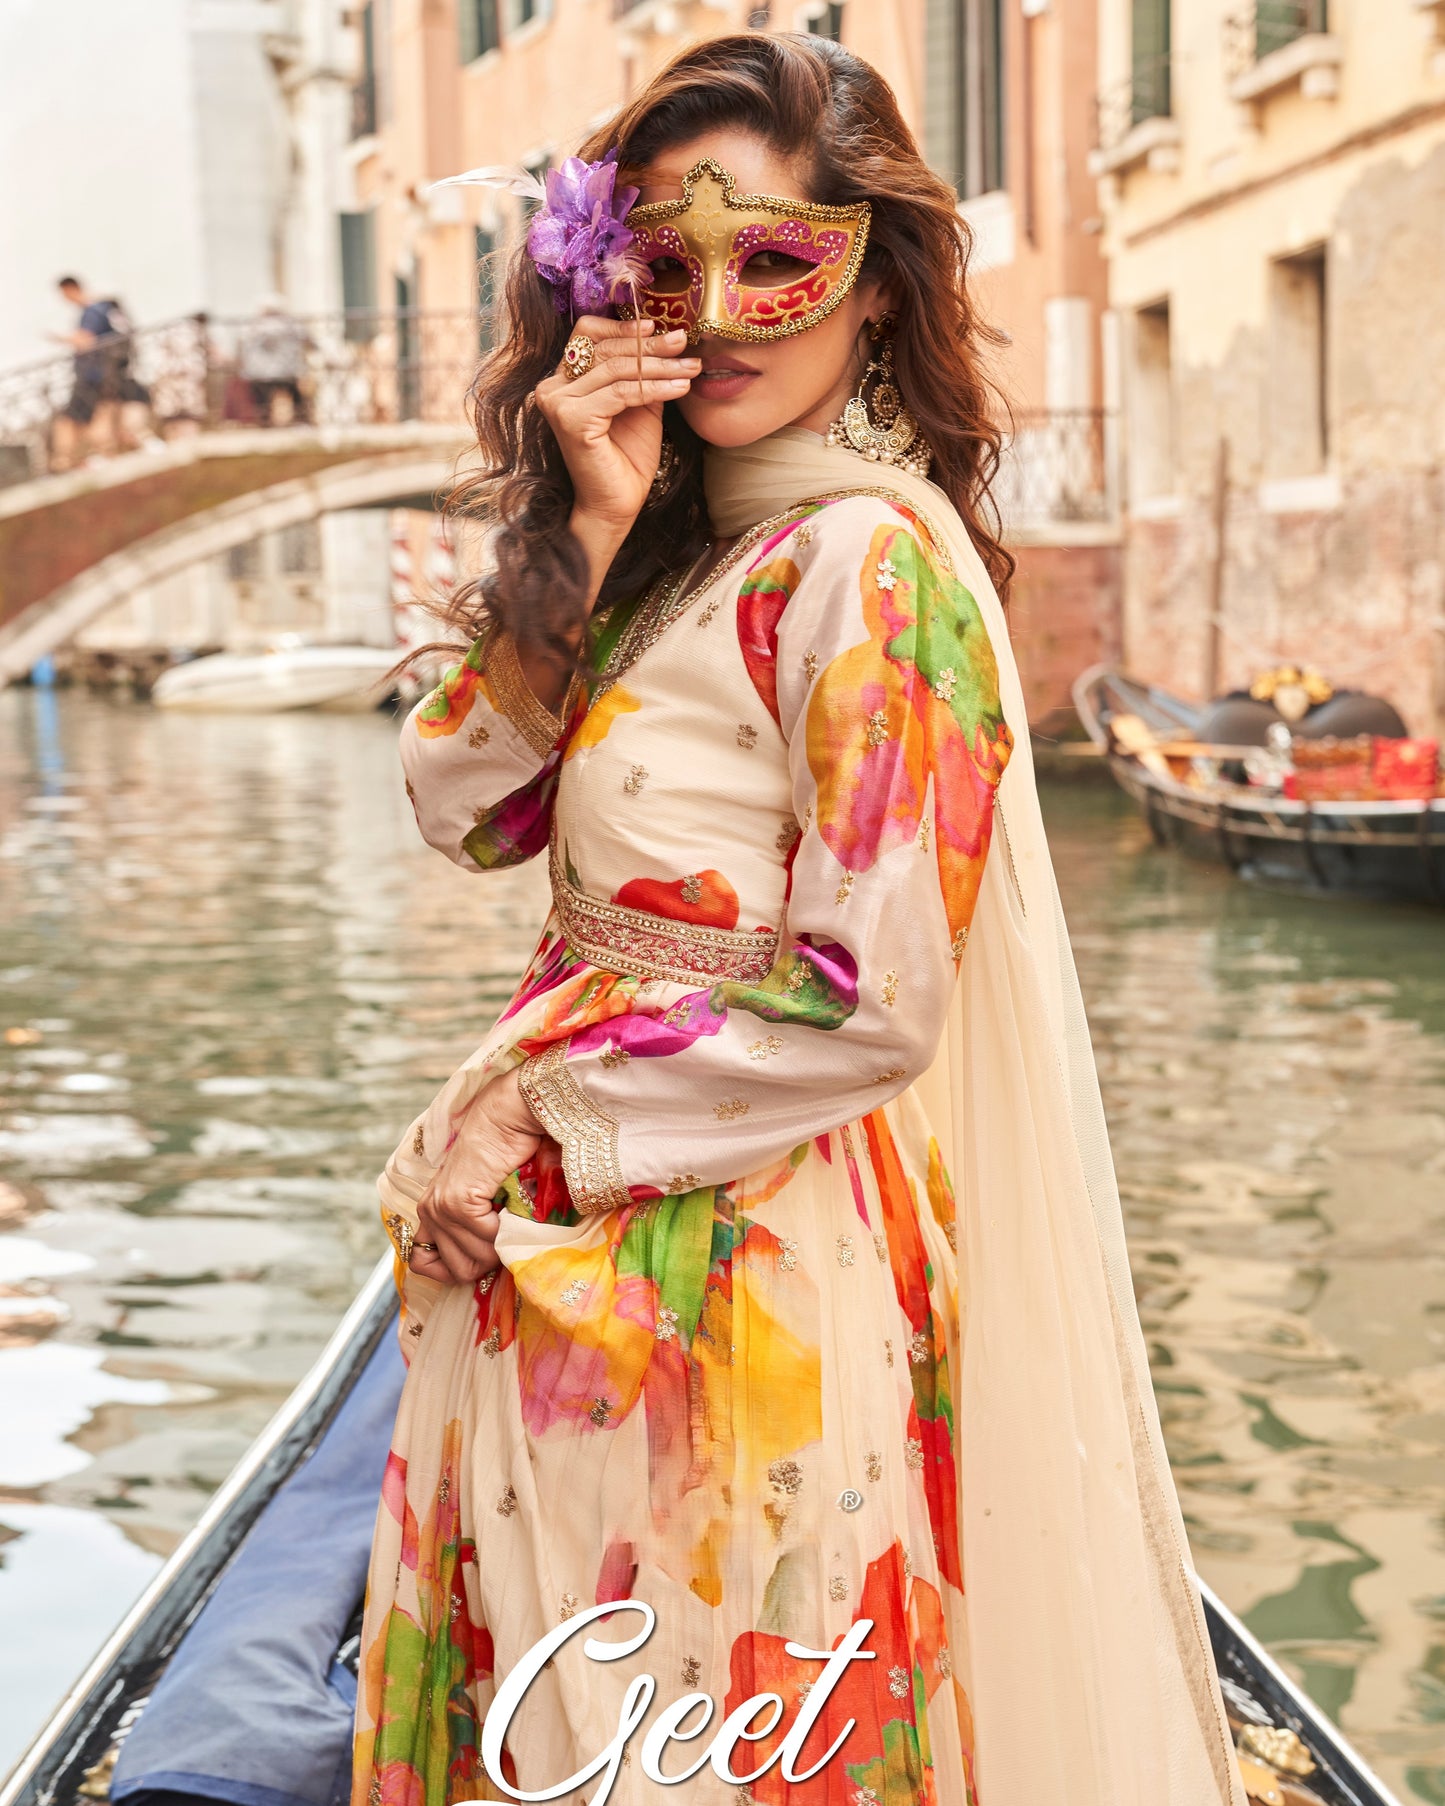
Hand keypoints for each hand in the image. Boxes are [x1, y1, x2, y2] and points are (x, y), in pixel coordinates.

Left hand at [409, 1071, 542, 1285]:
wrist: (506, 1117)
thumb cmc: (504, 1153)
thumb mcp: (484, 1197)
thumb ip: (478, 1226)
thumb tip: (491, 1260)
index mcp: (431, 1211)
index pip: (425, 1264)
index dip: (459, 1267)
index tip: (485, 1253)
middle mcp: (429, 1212)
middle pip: (459, 1270)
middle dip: (488, 1261)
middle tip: (505, 1234)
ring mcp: (441, 1208)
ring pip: (475, 1259)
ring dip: (501, 1245)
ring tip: (509, 1216)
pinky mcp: (458, 1202)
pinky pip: (488, 1239)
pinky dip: (506, 1229)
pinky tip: (510, 1205)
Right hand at [535, 316, 697, 548]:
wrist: (616, 505)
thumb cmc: (627, 459)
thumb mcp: (639, 404)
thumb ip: (641, 372)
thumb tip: (667, 337)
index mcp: (564, 379)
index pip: (588, 333)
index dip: (622, 328)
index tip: (658, 326)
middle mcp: (552, 386)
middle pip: (605, 348)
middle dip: (651, 345)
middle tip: (685, 343)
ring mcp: (557, 402)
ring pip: (616, 369)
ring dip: (660, 366)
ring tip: (690, 368)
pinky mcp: (571, 419)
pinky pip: (620, 392)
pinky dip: (654, 388)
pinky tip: (680, 389)